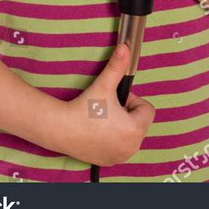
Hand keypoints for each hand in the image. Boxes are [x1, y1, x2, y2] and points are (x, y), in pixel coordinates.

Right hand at [64, 43, 155, 166]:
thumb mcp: (104, 85)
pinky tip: (98, 132)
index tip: (115, 99)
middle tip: (107, 109)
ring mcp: (121, 156)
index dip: (132, 100)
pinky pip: (121, 147)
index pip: (147, 109)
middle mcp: (132, 147)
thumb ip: (117, 66)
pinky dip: (114, 139)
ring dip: (122, 126)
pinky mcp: (111, 161)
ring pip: (131, 134)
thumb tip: (125, 47)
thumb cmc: (84, 108)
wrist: (62, 129)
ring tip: (102, 120)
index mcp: (135, 129)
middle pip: (140, 122)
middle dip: (127, 113)